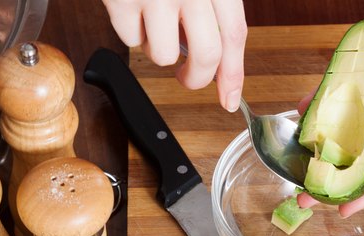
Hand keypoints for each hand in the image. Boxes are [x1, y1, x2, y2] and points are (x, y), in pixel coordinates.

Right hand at [102, 0, 246, 111]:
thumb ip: (213, 8)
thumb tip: (217, 61)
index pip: (234, 36)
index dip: (234, 74)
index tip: (230, 99)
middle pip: (206, 56)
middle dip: (196, 79)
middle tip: (188, 79)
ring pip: (164, 55)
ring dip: (159, 50)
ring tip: (154, 25)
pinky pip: (129, 40)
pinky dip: (131, 31)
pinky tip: (133, 8)